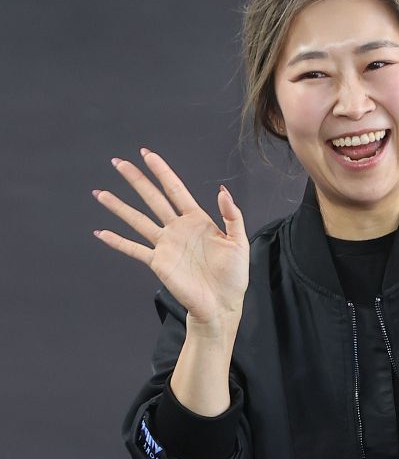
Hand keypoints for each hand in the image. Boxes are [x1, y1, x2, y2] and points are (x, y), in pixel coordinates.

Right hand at [93, 149, 249, 328]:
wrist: (222, 304)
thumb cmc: (233, 276)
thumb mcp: (238, 242)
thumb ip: (232, 215)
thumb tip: (222, 191)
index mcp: (197, 220)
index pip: (175, 189)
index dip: (161, 171)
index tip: (146, 154)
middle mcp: (177, 228)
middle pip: (152, 198)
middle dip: (135, 180)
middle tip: (118, 163)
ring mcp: (165, 245)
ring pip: (137, 220)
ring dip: (119, 207)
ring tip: (100, 193)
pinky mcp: (158, 263)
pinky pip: (134, 249)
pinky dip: (117, 242)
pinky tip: (101, 233)